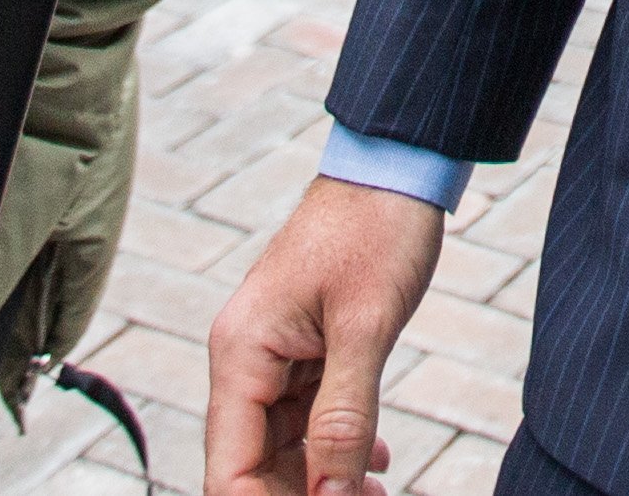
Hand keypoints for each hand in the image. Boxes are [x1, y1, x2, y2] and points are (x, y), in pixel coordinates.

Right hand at [209, 177, 442, 495]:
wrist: (398, 167)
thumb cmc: (377, 229)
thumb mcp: (367, 327)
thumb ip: (344, 417)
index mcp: (242, 355)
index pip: (230, 470)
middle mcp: (246, 360)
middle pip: (254, 466)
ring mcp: (275, 356)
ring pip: (284, 447)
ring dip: (326, 479)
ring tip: (381, 494)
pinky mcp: (305, 349)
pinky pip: (310, 417)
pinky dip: (340, 445)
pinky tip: (380, 462)